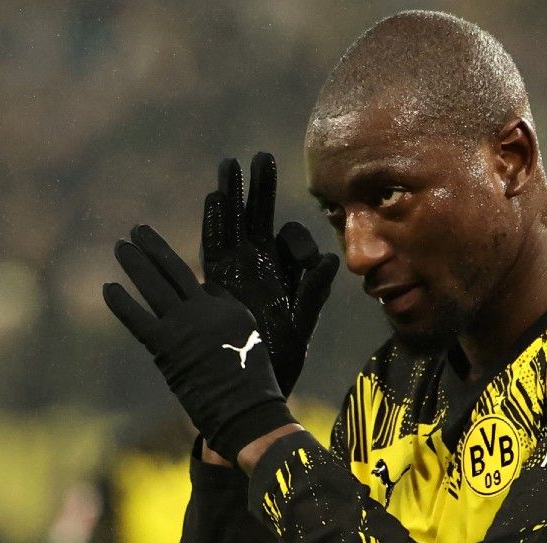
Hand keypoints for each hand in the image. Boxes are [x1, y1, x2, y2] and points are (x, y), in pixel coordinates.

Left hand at [104, 224, 296, 461]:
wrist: (245, 411)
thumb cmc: (252, 385)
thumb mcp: (250, 343)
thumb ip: (228, 316)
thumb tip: (205, 295)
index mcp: (231, 308)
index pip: (200, 283)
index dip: (182, 272)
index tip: (164, 256)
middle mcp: (206, 309)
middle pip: (173, 271)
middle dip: (153, 248)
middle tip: (137, 231)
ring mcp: (184, 325)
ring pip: (154, 285)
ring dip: (135, 263)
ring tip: (122, 245)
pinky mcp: (165, 345)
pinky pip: (137, 318)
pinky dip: (122, 302)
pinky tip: (108, 287)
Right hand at [201, 152, 338, 395]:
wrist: (252, 382)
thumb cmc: (280, 353)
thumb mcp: (301, 318)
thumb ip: (314, 289)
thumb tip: (332, 258)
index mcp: (278, 271)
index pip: (284, 236)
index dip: (289, 226)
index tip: (291, 219)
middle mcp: (254, 265)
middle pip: (254, 217)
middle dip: (256, 187)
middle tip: (259, 156)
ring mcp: (233, 271)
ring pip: (231, 224)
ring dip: (231, 195)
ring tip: (230, 166)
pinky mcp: (216, 283)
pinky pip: (214, 246)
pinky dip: (216, 222)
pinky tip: (217, 197)